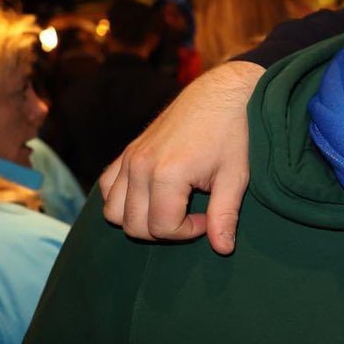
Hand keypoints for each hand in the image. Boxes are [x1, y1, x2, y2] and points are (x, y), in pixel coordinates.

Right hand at [99, 61, 262, 254]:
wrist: (223, 94)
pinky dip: (122, 201)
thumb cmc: (234, 134)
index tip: (208, 219)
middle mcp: (140, 166)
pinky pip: (107, 188)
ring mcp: (129, 157)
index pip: (162, 228)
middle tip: (194, 216)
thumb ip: (224, 215)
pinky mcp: (126, 151)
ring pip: (113, 212)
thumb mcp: (236, 177)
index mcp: (167, 173)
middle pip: (134, 225)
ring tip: (173, 208)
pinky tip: (153, 197)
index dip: (188, 232)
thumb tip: (222, 249)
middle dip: (164, 230)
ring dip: (140, 220)